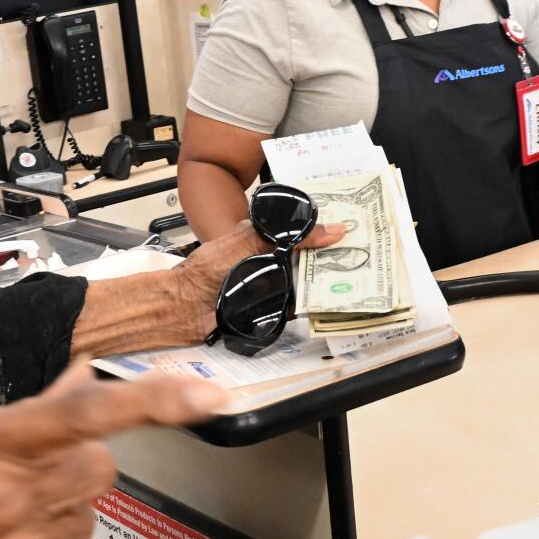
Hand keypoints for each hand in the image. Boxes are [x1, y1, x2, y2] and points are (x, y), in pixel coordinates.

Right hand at [0, 367, 228, 538]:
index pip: (86, 414)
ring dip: (56, 509)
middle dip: (80, 460)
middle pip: (101, 465)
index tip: (203, 394)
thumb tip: (77, 377)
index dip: (153, 401)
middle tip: (34, 469)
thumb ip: (19, 417)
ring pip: (85, 514)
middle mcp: (13, 499)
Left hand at [167, 220, 346, 344]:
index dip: (319, 233)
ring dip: (317, 285)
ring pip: (299, 283)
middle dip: (324, 260)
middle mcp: (264, 260)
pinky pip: (289, 307)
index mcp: (258, 238)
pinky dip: (303, 307)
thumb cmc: (207, 270)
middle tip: (355, 259)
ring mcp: (265, 285)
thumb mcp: (248, 243)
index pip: (296, 232)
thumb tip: (329, 229)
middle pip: (302, 259)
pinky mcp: (265, 309)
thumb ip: (286, 237)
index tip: (348, 233)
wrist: (182, 307)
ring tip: (347, 282)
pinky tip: (321, 305)